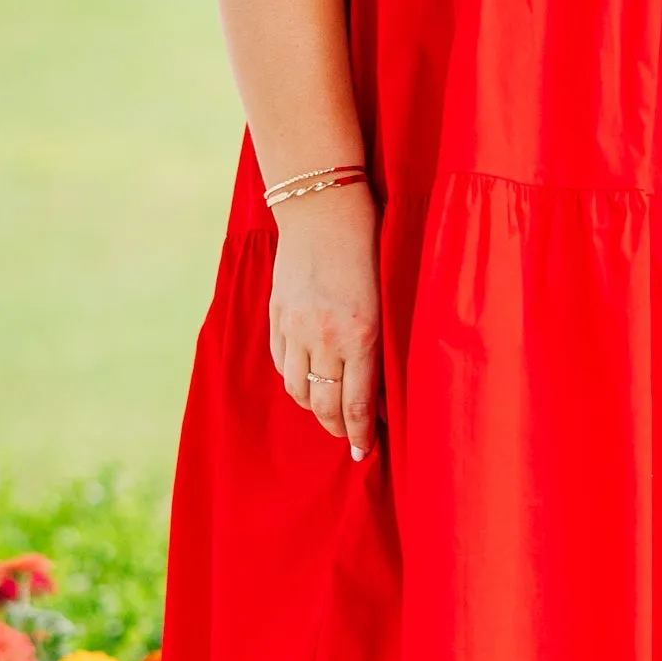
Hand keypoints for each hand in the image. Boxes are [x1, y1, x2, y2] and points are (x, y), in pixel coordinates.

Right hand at [268, 189, 381, 458]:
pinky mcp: (276, 316)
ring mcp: (295, 328)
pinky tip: (308, 381)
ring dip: (314, 408)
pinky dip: (295, 379)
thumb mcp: (385, 301)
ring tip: (329, 413)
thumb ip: (378, 347)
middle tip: (351, 440)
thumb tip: (379, 388)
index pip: (357, 404)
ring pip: (298, 390)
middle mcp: (324, 338)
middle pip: (324, 406)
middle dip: (338, 429)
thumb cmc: (368, 249)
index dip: (361, 434)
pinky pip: (282, 364)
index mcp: (360, 336)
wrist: (323, 208)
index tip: (366, 452)